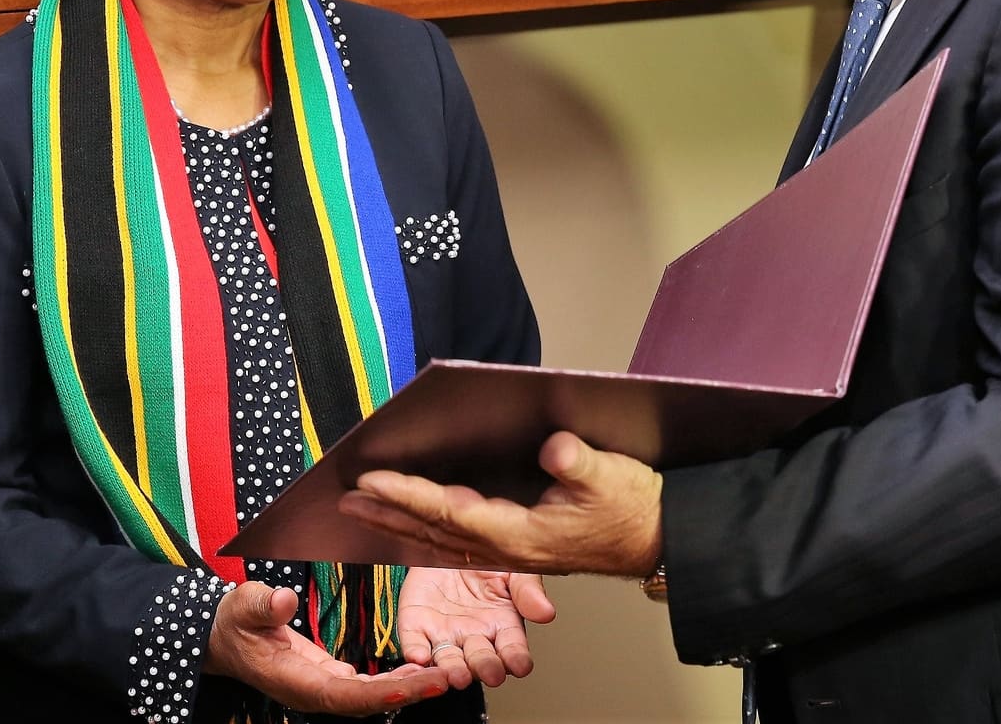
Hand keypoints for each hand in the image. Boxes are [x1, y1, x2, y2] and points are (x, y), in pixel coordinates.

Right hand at [204, 581, 449, 715]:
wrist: (224, 638)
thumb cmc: (233, 623)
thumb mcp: (243, 605)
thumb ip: (262, 605)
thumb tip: (283, 600)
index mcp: (295, 680)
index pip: (342, 695)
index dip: (377, 694)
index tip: (409, 688)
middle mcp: (314, 692)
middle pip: (366, 701)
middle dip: (407, 692)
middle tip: (444, 679)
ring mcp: (323, 688)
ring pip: (370, 696)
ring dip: (406, 688)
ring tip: (442, 675)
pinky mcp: (329, 679)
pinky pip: (366, 687)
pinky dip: (394, 681)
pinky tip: (418, 669)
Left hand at [340, 431, 662, 576]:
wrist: (657, 540)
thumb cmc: (633, 509)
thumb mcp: (612, 476)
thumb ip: (579, 462)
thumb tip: (553, 445)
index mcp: (521, 535)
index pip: (450, 511)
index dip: (408, 493)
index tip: (371, 478)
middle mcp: (507, 548)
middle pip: (432, 531)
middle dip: (386, 511)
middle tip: (343, 496)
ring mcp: (509, 554)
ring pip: (438, 541)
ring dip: (397, 523)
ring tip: (361, 507)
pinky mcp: (514, 550)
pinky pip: (455, 545)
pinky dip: (424, 533)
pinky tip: (408, 524)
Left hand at [398, 566, 556, 688]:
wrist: (447, 538)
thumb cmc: (483, 558)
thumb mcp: (512, 567)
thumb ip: (527, 589)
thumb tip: (546, 612)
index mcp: (502, 625)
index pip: (512, 649)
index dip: (516, 658)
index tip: (520, 665)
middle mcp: (474, 636)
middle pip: (481, 660)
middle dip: (485, 667)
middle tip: (489, 673)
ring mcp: (445, 634)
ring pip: (448, 659)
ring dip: (452, 670)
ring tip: (456, 675)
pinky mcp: (416, 626)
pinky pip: (414, 643)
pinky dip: (416, 652)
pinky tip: (419, 657)